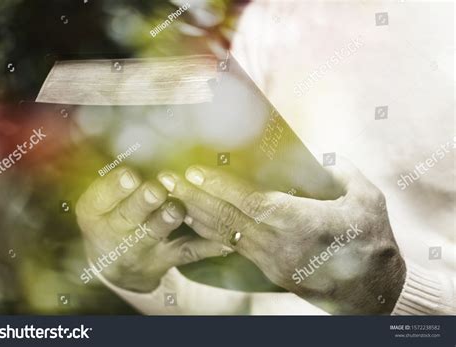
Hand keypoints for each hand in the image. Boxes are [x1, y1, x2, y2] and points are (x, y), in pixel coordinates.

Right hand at [76, 167, 228, 292]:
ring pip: (155, 232)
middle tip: (155, 191)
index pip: (100, 197)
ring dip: (167, 220)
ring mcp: (141, 248)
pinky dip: (206, 246)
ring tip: (177, 209)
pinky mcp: (166, 259)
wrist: (114, 266)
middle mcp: (116, 232)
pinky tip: (223, 240)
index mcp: (95, 212)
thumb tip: (142, 152)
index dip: (115, 187)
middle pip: (128, 216)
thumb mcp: (100, 202)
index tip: (130, 176)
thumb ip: (116, 182)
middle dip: (143, 203)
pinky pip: (187, 252)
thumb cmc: (111, 218)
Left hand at [157, 159, 405, 313]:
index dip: (220, 187)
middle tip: (166, 178)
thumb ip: (341, 172)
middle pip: (229, 218)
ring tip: (170, 194)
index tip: (194, 171)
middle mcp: (280, 243)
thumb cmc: (371, 240)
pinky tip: (193, 217)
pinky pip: (232, 245)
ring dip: (196, 213)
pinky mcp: (267, 268)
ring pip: (225, 233)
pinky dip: (209, 230)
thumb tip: (319, 155)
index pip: (252, 203)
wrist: (370, 290)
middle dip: (195, 197)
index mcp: (303, 223)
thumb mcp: (367, 199)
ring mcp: (270, 259)